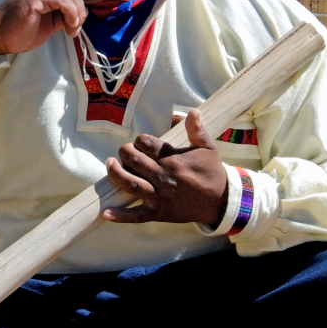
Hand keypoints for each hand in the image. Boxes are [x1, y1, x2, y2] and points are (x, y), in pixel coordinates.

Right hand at [0, 0, 104, 55]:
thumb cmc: (22, 30)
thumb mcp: (49, 20)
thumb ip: (63, 12)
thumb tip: (81, 13)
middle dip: (80, 9)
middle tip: (74, 27)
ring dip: (76, 14)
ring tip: (70, 30)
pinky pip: (63, 1)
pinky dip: (71, 14)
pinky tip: (67, 26)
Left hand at [102, 109, 228, 225]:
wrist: (221, 202)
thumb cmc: (211, 172)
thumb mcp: (207, 148)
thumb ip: (197, 130)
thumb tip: (193, 111)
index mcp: (174, 160)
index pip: (146, 144)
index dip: (140, 141)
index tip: (140, 143)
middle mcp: (164, 177)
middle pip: (135, 161)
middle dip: (125, 153)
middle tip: (124, 151)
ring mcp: (160, 197)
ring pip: (131, 184)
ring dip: (116, 173)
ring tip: (110, 164)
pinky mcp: (159, 214)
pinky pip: (136, 216)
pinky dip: (120, 216)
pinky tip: (105, 212)